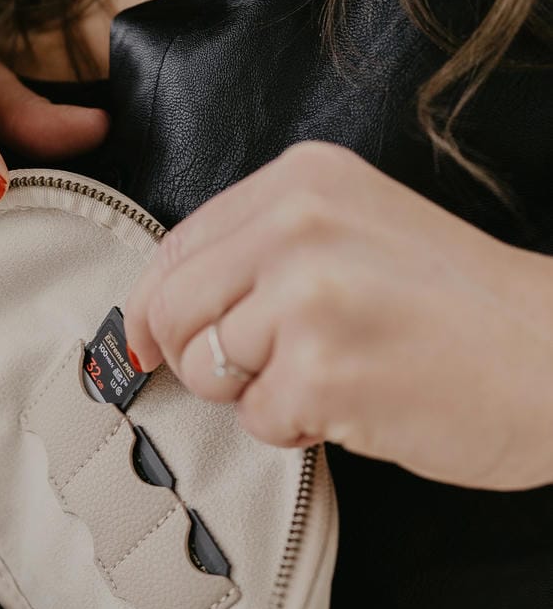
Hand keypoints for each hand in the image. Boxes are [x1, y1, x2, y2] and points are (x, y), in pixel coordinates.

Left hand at [123, 142, 552, 490]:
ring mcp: (310, 296)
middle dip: (202, 358)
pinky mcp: (322, 371)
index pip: (177, 248)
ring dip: (257, 394)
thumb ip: (260, 254)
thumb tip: (150, 318)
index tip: (158, 345)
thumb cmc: (458, 313)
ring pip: (207, 367)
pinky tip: (357, 403)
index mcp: (304, 179)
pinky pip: (255, 420)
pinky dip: (296, 429)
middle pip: (173, 310)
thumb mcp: (357, 237)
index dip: (156, 310)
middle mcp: (300, 223)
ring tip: (333, 375)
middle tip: (273, 368)